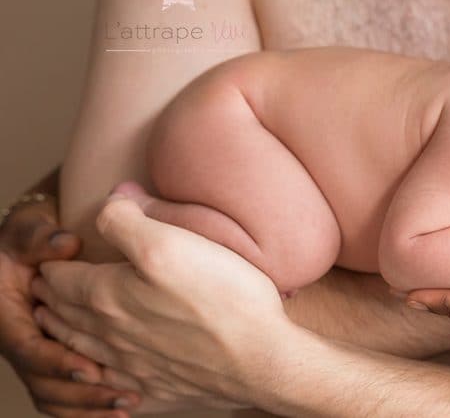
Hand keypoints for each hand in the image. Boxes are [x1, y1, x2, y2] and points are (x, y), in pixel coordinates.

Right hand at [0, 195, 140, 416]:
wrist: (36, 248)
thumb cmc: (32, 236)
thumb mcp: (28, 228)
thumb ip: (39, 237)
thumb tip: (65, 245)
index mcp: (7, 316)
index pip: (27, 350)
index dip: (58, 363)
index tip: (91, 369)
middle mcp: (21, 342)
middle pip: (43, 384)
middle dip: (82, 395)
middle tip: (124, 397)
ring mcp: (38, 356)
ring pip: (55, 397)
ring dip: (90, 407)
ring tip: (130, 405)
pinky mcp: (57, 363)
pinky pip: (67, 398)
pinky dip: (92, 408)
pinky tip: (125, 409)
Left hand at [30, 190, 312, 411]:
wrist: (264, 361)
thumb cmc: (225, 299)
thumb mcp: (173, 242)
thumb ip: (129, 219)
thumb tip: (110, 200)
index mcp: (108, 296)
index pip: (62, 278)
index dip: (52, 265)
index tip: (49, 259)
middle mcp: (112, 336)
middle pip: (67, 315)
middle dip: (51, 299)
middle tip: (44, 288)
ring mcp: (134, 368)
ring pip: (83, 350)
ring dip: (63, 334)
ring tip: (57, 323)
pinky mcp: (158, 390)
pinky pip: (113, 386)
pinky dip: (97, 376)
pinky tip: (101, 372)